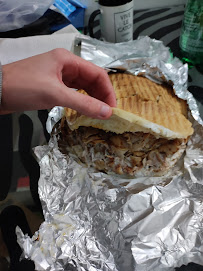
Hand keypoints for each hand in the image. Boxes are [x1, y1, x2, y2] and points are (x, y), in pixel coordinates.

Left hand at [1, 48, 115, 118]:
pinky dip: (81, 101)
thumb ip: (83, 104)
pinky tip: (85, 110)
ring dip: (92, 99)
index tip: (113, 108)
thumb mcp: (56, 95)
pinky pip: (73, 92)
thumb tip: (107, 113)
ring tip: (99, 113)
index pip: (97, 74)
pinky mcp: (53, 85)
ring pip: (82, 87)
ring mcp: (59, 75)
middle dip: (101, 96)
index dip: (108, 91)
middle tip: (107, 113)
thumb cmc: (24, 87)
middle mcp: (65, 65)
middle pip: (91, 80)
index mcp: (68, 60)